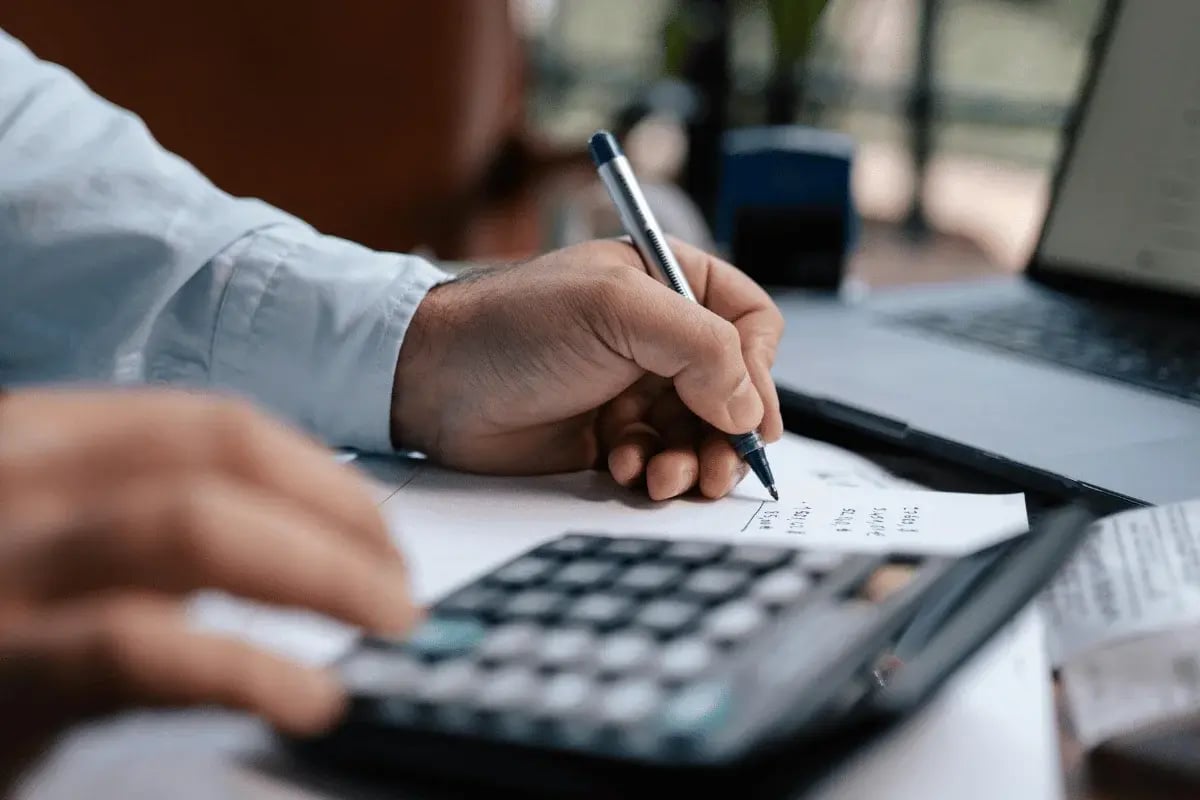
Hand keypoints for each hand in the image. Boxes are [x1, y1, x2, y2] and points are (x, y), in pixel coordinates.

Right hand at [0, 388, 416, 785]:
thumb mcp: (51, 545)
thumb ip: (147, 521)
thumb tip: (298, 534)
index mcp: (39, 436)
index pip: (216, 426)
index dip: (322, 476)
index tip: (380, 532)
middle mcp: (15, 474)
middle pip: (221, 460)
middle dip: (340, 518)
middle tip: (401, 585)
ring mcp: (0, 561)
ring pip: (196, 527)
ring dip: (322, 573)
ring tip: (388, 623)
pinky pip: (142, 649)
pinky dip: (249, 669)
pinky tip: (311, 698)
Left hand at [391, 237, 783, 499]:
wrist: (432, 381)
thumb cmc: (515, 325)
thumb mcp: (616, 311)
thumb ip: (700, 347)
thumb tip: (748, 410)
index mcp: (668, 284)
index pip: (749, 323)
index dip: (760, 371)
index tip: (752, 418)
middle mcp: (657, 337)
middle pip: (732, 391)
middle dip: (727, 435)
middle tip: (717, 470)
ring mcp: (634, 388)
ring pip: (698, 434)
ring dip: (691, 461)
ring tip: (663, 477)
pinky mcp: (608, 435)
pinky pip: (657, 460)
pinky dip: (650, 472)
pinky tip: (620, 468)